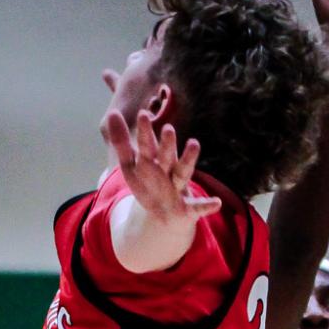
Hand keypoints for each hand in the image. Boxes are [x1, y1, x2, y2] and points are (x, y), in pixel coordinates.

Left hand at [100, 108, 220, 226]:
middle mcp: (167, 170)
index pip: (147, 145)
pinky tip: (217, 203)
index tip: (143, 115)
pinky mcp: (186, 209)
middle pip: (166, 156)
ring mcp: (178, 188)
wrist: (165, 215)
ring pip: (183, 172)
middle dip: (167, 144)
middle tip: (168, 129)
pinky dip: (206, 205)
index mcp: (153, 161)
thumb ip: (121, 142)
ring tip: (194, 144)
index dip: (145, 133)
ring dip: (188, 160)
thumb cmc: (148, 184)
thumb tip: (112, 113)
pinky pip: (197, 207)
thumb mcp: (130, 165)